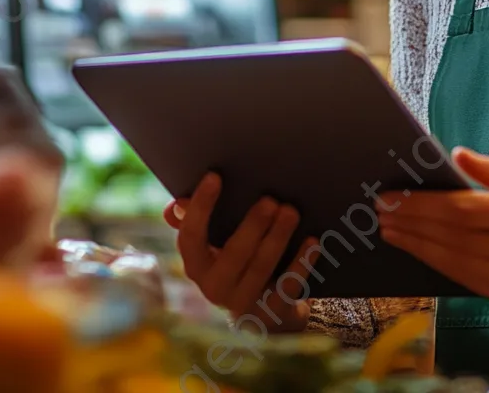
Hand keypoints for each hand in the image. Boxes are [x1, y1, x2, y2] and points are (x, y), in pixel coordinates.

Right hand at [164, 172, 316, 324]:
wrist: (264, 312)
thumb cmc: (237, 262)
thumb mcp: (216, 245)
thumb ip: (196, 223)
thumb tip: (176, 205)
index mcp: (198, 266)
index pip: (190, 237)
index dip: (200, 207)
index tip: (214, 176)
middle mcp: (215, 288)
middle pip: (233, 255)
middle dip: (252, 226)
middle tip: (270, 200)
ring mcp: (244, 302)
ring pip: (261, 269)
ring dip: (277, 238)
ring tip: (291, 212)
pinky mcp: (272, 311)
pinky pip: (288, 286)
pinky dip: (301, 262)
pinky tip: (312, 241)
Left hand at [376, 147, 488, 310]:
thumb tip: (458, 156)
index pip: (468, 212)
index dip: (426, 205)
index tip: (394, 195)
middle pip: (458, 239)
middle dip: (414, 225)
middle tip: (381, 211)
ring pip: (460, 265)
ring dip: (420, 248)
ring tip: (392, 230)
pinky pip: (473, 283)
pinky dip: (443, 267)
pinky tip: (423, 251)